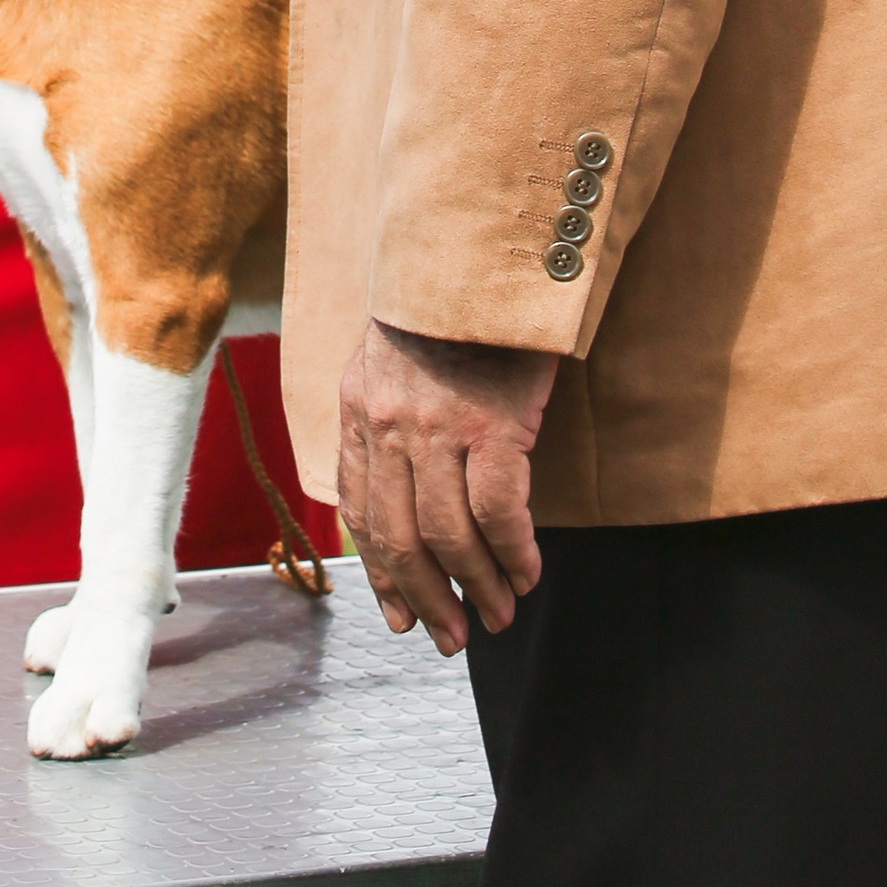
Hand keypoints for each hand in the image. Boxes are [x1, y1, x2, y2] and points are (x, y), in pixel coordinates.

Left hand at [338, 321, 556, 655]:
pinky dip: (513, 553)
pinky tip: (526, 572)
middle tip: (453, 636)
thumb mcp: (392, 359)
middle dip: (427, 598)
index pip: (363, 513)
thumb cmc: (446, 309)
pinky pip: (498, 512)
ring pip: (449, 535)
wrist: (482, 249)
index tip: (402, 615)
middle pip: (402, 538)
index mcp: (360, 409)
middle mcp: (390, 424)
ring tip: (498, 613)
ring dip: (476, 586)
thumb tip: (396, 495)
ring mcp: (438, 426)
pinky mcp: (491, 422)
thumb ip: (385, 419)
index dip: (383, 575)